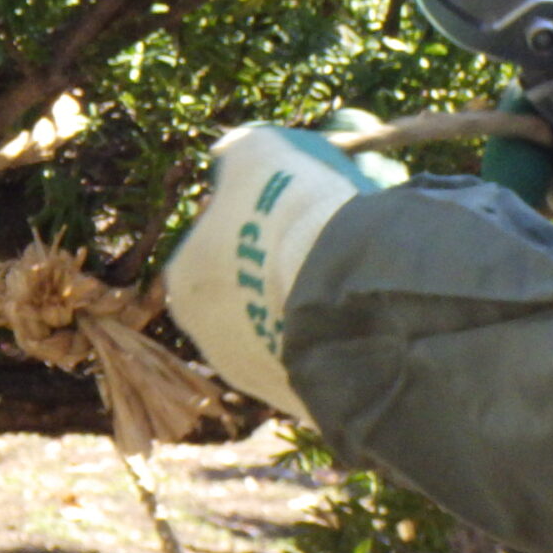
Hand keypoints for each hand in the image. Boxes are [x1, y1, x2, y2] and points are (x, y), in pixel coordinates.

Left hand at [162, 124, 387, 418]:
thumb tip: (231, 155)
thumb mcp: (257, 153)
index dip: (257, 220)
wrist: (342, 289)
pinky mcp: (307, 400)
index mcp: (185, 284)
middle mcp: (210, 339)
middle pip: (251, 290)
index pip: (216, 245)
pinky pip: (324, 355)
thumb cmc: (290, 214)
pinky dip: (341, 334)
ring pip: (289, 326)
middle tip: (328, 238)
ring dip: (313, 303)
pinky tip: (368, 310)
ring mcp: (259, 376)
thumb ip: (237, 152)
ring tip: (356, 272)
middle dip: (282, 266)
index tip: (297, 206)